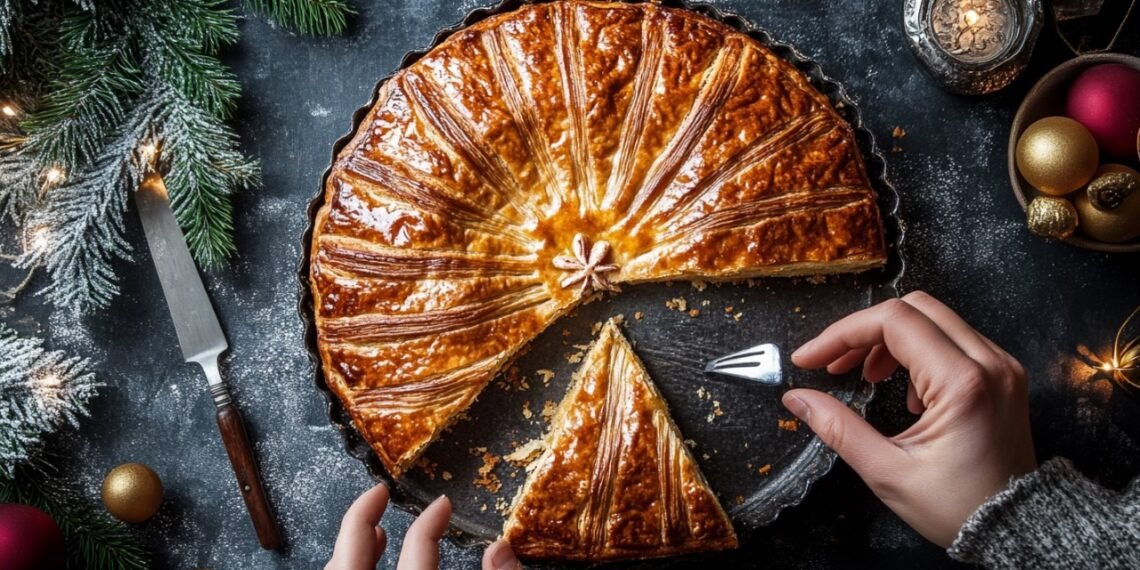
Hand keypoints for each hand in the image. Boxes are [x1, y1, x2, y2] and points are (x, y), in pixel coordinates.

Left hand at [326, 484, 521, 569]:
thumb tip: (501, 548)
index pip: (418, 554)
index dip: (430, 525)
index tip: (443, 504)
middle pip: (350, 559)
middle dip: (358, 519)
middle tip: (377, 492)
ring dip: (351, 546)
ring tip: (374, 531)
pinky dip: (346, 568)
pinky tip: (360, 566)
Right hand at [782, 291, 1035, 547]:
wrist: (1015, 529)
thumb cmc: (959, 507)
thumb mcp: (887, 471)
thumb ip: (838, 428)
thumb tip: (796, 399)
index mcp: (963, 383)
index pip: (893, 322)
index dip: (842, 334)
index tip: (810, 359)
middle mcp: (990, 363)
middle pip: (914, 308)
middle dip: (864, 331)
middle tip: (835, 363)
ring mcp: (1001, 366)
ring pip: (934, 319)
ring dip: (890, 339)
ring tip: (867, 377)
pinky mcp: (1003, 375)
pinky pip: (954, 339)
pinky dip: (918, 352)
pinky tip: (906, 391)